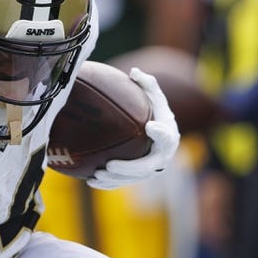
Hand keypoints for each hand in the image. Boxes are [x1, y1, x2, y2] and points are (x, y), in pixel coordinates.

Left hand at [88, 67, 179, 189]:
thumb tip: (134, 72)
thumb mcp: (153, 96)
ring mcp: (150, 169)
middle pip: (147, 167)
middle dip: (129, 168)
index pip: (167, 136)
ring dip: (115, 180)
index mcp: (168, 136)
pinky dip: (108, 184)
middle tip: (109, 165)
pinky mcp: (137, 177)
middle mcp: (162, 157)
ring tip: (97, 174)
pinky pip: (123, 183)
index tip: (150, 127)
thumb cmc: (153, 110)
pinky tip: (90, 181)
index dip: (161, 134)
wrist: (157, 133)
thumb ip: (147, 84)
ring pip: (133, 179)